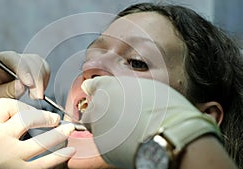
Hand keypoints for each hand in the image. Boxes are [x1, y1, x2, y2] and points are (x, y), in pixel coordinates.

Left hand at [0, 51, 49, 103]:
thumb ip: (5, 92)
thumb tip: (22, 85)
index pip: (11, 58)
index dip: (22, 69)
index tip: (29, 84)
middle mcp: (10, 60)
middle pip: (29, 59)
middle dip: (36, 78)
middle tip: (37, 97)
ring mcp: (22, 64)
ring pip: (39, 63)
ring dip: (42, 79)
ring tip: (36, 96)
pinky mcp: (32, 70)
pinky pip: (44, 70)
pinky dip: (45, 81)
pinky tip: (38, 93)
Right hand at [0, 98, 75, 168]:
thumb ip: (4, 123)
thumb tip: (36, 114)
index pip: (8, 105)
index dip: (22, 105)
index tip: (30, 110)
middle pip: (28, 118)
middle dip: (46, 117)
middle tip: (55, 118)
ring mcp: (10, 157)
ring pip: (42, 141)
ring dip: (60, 134)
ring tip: (69, 129)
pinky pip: (45, 163)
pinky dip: (61, 155)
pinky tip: (69, 151)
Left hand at [81, 76, 219, 167]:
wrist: (169, 136)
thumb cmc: (165, 109)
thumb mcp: (148, 88)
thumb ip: (127, 89)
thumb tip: (123, 92)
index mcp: (109, 88)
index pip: (93, 86)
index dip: (94, 89)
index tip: (91, 90)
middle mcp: (99, 107)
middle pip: (93, 110)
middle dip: (102, 114)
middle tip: (121, 117)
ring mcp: (99, 129)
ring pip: (98, 129)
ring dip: (110, 129)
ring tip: (132, 131)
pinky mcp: (104, 150)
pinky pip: (107, 145)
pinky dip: (116, 144)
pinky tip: (132, 142)